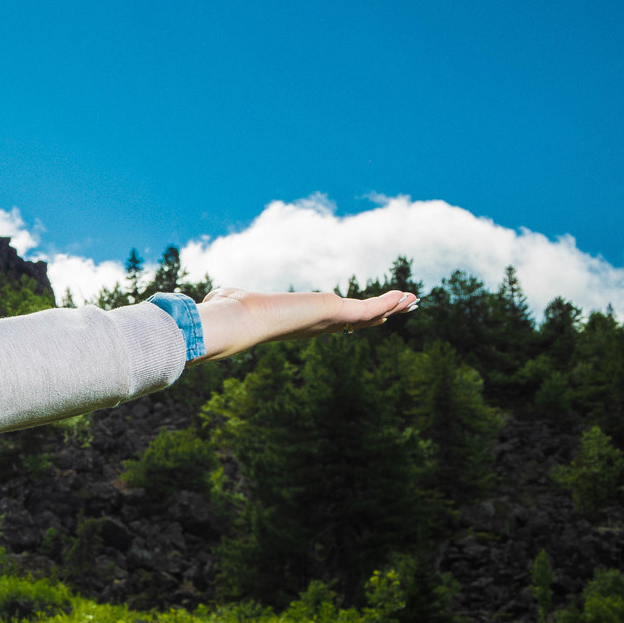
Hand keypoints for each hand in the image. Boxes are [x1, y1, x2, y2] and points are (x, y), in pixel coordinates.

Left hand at [193, 286, 417, 363]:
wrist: (236, 321)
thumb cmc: (227, 314)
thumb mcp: (230, 300)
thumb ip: (226, 298)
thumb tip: (212, 297)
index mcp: (296, 323)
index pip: (329, 323)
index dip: (348, 321)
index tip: (361, 320)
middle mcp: (315, 326)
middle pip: (356, 322)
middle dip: (378, 315)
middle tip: (399, 308)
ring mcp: (326, 321)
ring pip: (367, 316)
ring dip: (391, 307)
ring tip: (411, 301)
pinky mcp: (334, 313)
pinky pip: (368, 307)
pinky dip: (388, 302)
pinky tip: (405, 295)